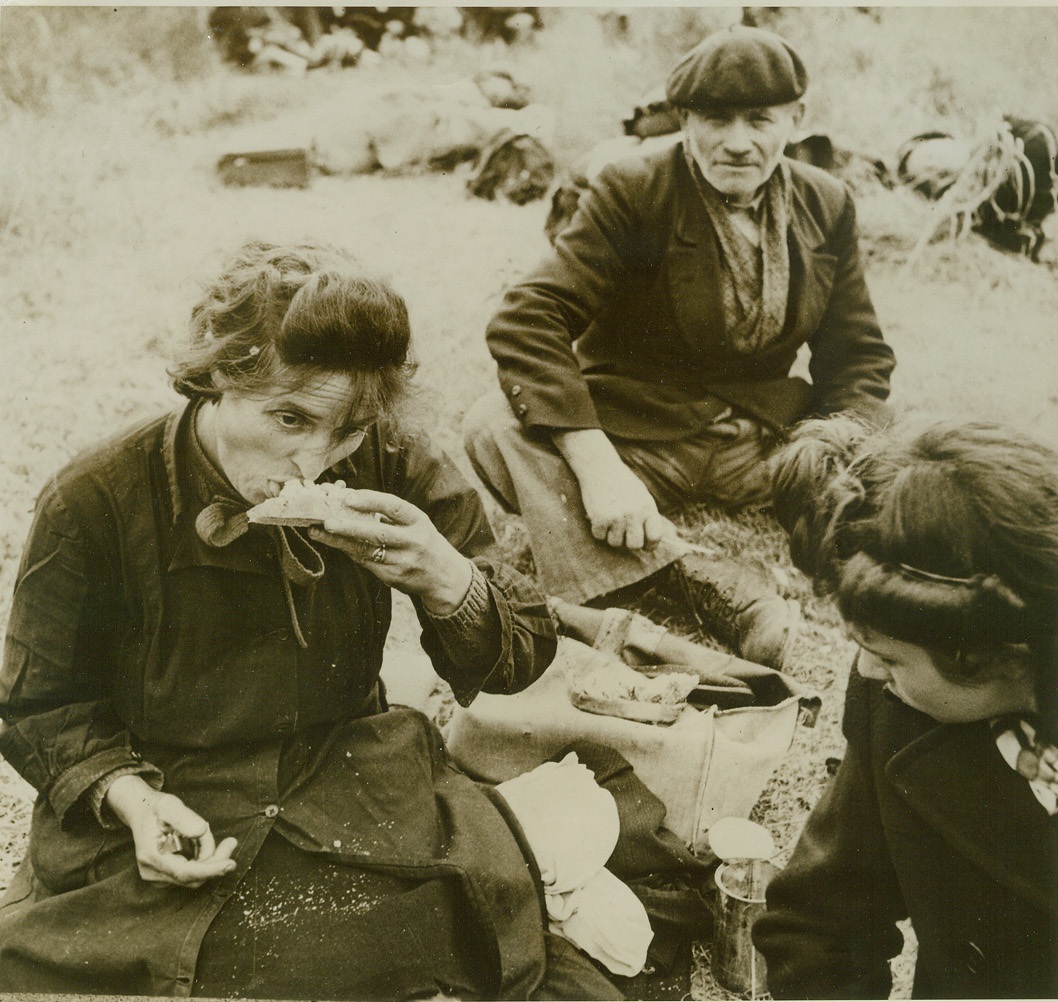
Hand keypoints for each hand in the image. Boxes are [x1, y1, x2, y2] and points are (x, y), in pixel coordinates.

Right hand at [104, 774, 237, 887]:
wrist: (141, 812)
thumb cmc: (155, 807)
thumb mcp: (169, 805)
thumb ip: (185, 819)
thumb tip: (201, 831)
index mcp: (151, 856)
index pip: (184, 873)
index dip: (209, 870)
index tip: (230, 864)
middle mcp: (152, 872)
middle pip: (192, 877)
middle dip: (215, 862)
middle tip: (231, 842)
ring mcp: (157, 876)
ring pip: (194, 876)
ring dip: (209, 858)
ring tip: (207, 833)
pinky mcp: (164, 875)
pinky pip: (191, 872)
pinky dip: (202, 859)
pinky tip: (201, 841)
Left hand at [309, 489, 473, 614]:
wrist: (444, 576)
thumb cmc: (422, 541)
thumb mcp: (414, 523)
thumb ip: (388, 513)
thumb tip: (348, 497)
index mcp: (418, 520)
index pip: (394, 507)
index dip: (371, 501)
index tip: (349, 497)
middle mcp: (413, 541)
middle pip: (378, 533)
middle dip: (349, 527)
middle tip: (326, 521)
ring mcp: (404, 561)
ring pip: (367, 551)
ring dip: (340, 542)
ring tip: (318, 532)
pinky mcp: (394, 578)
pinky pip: (367, 564)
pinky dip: (350, 552)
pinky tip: (335, 545)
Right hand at [578, 463, 676, 549]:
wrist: (599, 467)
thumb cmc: (621, 482)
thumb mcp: (641, 495)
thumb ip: (647, 516)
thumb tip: (652, 540)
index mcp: (647, 508)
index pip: (655, 536)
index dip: (651, 545)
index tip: (645, 545)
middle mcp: (634, 514)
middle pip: (635, 545)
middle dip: (628, 542)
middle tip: (623, 533)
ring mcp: (616, 517)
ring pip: (615, 543)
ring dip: (611, 535)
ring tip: (609, 520)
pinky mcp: (599, 518)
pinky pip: (599, 536)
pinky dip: (597, 529)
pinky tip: (598, 516)